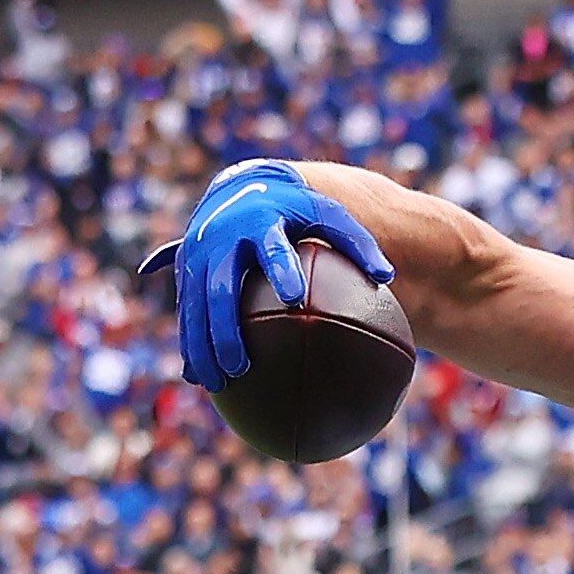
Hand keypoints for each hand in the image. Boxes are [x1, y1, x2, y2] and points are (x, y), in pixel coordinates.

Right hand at [140, 159, 396, 389]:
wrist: (241, 189)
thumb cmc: (296, 211)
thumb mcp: (329, 216)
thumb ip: (357, 243)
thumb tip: (387, 276)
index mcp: (262, 222)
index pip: (273, 247)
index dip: (282, 269)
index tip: (295, 297)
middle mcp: (223, 239)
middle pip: (221, 288)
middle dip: (227, 327)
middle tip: (241, 365)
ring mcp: (199, 257)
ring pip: (195, 306)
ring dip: (201, 346)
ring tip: (216, 384)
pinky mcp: (187, 273)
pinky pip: (187, 313)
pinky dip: (191, 344)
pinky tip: (200, 379)